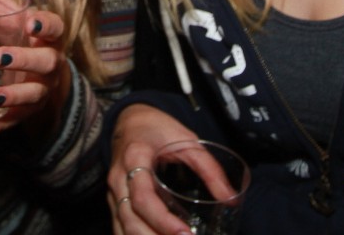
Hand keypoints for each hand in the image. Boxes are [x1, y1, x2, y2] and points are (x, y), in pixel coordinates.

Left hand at [0, 0, 68, 138]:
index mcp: (46, 35)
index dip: (45, 25)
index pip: (55, 26)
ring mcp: (41, 87)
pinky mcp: (29, 111)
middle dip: (24, 59)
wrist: (34, 74)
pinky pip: (17, 120)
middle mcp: (49, 60)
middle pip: (46, 60)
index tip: (30, 24)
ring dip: (13, 96)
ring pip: (34, 93)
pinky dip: (2, 125)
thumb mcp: (5, 16)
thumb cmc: (15, 36)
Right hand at [108, 104, 199, 234]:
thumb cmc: (158, 129)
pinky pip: (119, 227)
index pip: (143, 197)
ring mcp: (112, 192)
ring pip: (121, 227)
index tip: (185, 233)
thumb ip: (209, 168)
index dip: (162, 220)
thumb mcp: (186, 140)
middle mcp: (118, 178)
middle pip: (129, 218)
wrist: (130, 121)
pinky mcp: (114, 201)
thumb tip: (231, 198)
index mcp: (135, 158)